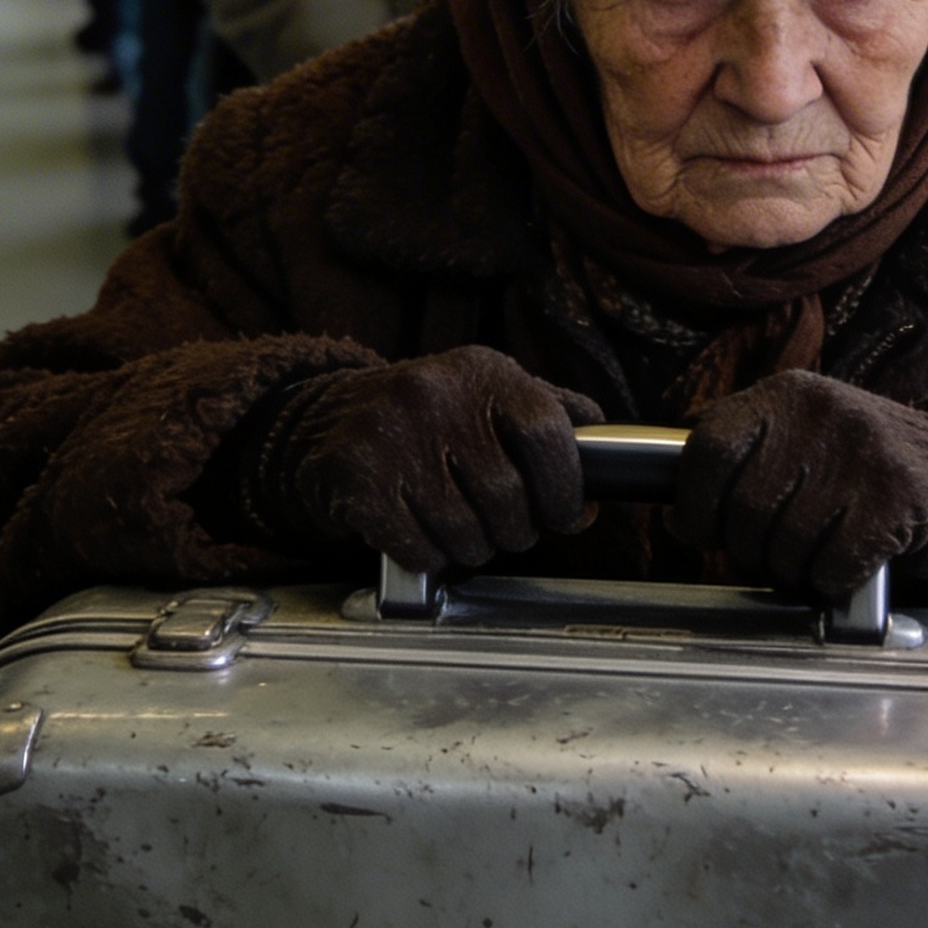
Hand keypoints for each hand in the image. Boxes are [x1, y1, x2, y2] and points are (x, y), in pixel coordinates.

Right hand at [252, 346, 602, 573]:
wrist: (330, 419)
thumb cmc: (433, 419)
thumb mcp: (493, 396)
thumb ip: (554, 422)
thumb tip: (597, 483)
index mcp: (483, 372)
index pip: (547, 433)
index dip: (563, 487)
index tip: (561, 512)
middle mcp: (437, 393)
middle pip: (507, 496)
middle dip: (514, 529)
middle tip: (501, 526)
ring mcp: (393, 432)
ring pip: (465, 531)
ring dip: (470, 548)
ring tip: (458, 528)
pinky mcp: (357, 475)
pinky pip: (418, 546)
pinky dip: (428, 555)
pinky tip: (419, 532)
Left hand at [671, 372, 927, 595]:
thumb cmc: (853, 470)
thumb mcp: (792, 442)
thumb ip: (737, 468)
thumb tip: (680, 522)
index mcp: (782, 395)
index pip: (710, 450)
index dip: (698, 505)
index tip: (705, 531)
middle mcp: (821, 410)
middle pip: (747, 508)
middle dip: (752, 549)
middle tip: (776, 552)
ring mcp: (863, 448)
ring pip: (789, 543)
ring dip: (794, 570)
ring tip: (814, 556)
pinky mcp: (899, 493)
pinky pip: (835, 563)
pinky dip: (832, 579)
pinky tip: (846, 564)